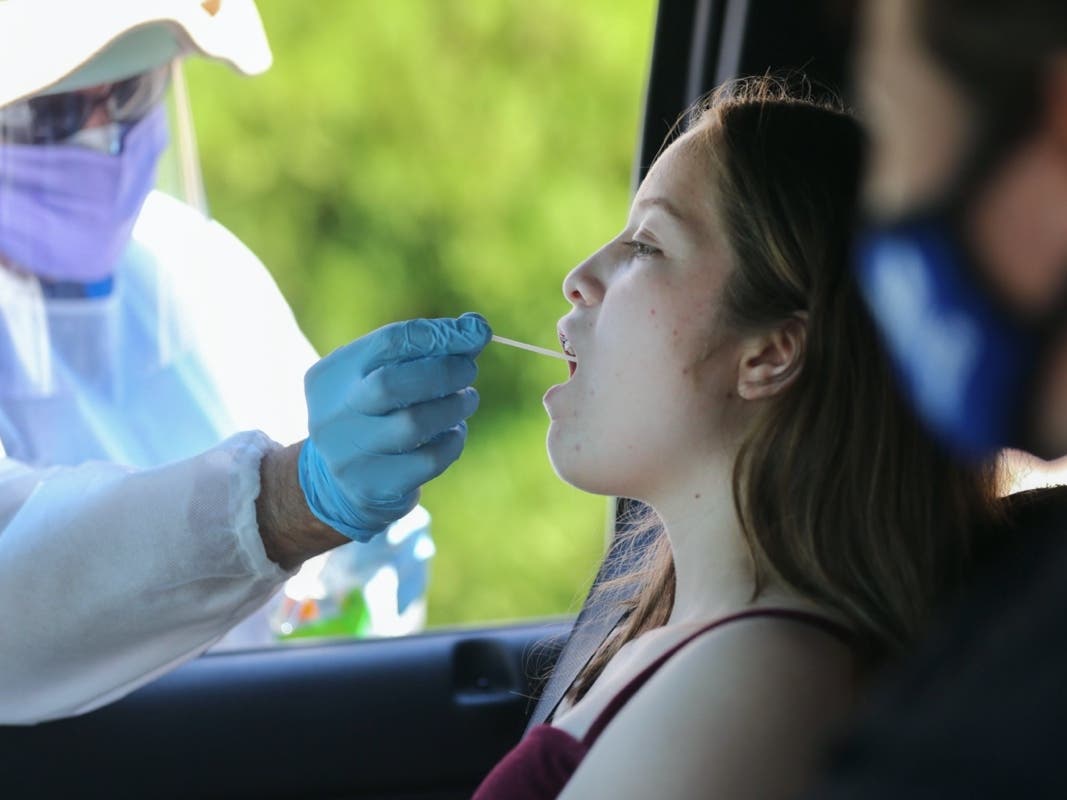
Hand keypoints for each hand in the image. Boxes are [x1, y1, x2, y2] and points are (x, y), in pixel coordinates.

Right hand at [298, 313, 490, 540]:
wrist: (338, 483)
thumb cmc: (373, 414)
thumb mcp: (382, 375)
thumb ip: (425, 350)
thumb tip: (476, 328)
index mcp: (333, 374)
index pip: (389, 341)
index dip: (439, 334)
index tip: (477, 332)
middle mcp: (334, 413)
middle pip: (393, 383)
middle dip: (444, 372)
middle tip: (470, 370)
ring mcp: (350, 453)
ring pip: (414, 424)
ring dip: (454, 407)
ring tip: (466, 401)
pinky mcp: (374, 485)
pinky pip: (429, 459)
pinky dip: (453, 441)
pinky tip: (453, 433)